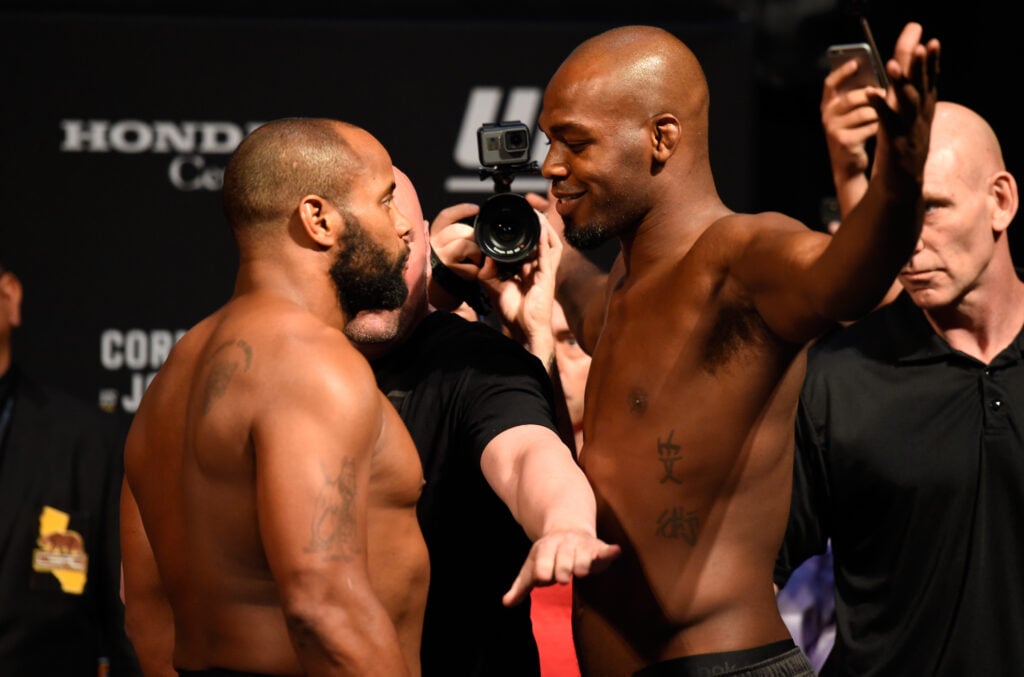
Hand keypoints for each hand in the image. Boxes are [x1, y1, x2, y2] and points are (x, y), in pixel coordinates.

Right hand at [426, 202, 480, 311]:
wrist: (442, 297)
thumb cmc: (450, 271)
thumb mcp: (451, 249)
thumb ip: (460, 236)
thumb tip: (476, 224)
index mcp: (435, 236)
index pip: (446, 217)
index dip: (461, 210)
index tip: (477, 209)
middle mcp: (434, 244)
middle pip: (459, 230)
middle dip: (474, 237)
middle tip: (478, 250)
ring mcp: (441, 258)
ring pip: (464, 244)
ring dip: (476, 253)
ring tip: (476, 262)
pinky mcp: (449, 271)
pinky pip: (469, 264)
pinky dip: (476, 269)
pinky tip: (473, 274)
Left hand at [482, 211, 562, 359]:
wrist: (524, 330)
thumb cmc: (514, 312)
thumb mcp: (494, 287)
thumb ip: (487, 271)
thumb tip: (483, 256)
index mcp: (527, 270)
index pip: (528, 246)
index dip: (525, 232)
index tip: (515, 219)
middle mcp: (538, 268)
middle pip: (541, 240)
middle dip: (537, 224)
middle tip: (528, 209)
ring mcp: (545, 271)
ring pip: (550, 243)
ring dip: (544, 227)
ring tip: (536, 212)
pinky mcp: (548, 276)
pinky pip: (549, 253)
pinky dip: (545, 239)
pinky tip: (541, 226)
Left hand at [501, 529, 620, 606]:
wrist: (567, 527)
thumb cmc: (548, 555)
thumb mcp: (532, 567)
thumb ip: (521, 587)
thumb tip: (505, 603)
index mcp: (545, 550)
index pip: (543, 565)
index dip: (543, 573)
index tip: (543, 580)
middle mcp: (563, 546)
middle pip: (563, 563)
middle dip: (563, 569)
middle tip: (563, 578)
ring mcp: (581, 546)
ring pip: (583, 558)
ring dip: (582, 565)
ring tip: (581, 571)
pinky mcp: (598, 548)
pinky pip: (605, 549)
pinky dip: (610, 551)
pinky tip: (615, 551)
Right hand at [822, 59, 879, 182]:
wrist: (849, 165)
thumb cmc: (856, 132)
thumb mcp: (853, 111)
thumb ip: (860, 92)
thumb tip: (877, 70)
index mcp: (829, 104)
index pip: (830, 83)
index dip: (842, 72)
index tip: (856, 63)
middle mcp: (827, 115)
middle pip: (852, 97)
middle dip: (873, 94)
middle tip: (888, 93)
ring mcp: (833, 129)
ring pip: (864, 112)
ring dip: (879, 112)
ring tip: (888, 114)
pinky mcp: (843, 141)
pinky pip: (869, 127)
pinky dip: (880, 127)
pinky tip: (885, 130)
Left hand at [868, 22, 939, 184]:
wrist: (901, 186)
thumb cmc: (901, 150)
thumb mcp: (908, 121)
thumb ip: (907, 99)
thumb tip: (908, 78)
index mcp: (923, 113)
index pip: (929, 83)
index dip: (932, 63)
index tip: (932, 42)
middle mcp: (919, 119)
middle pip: (921, 88)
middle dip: (921, 67)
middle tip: (921, 46)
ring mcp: (908, 131)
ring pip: (906, 103)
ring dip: (900, 82)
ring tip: (892, 64)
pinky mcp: (894, 144)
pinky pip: (886, 122)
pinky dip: (879, 106)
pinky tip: (871, 93)